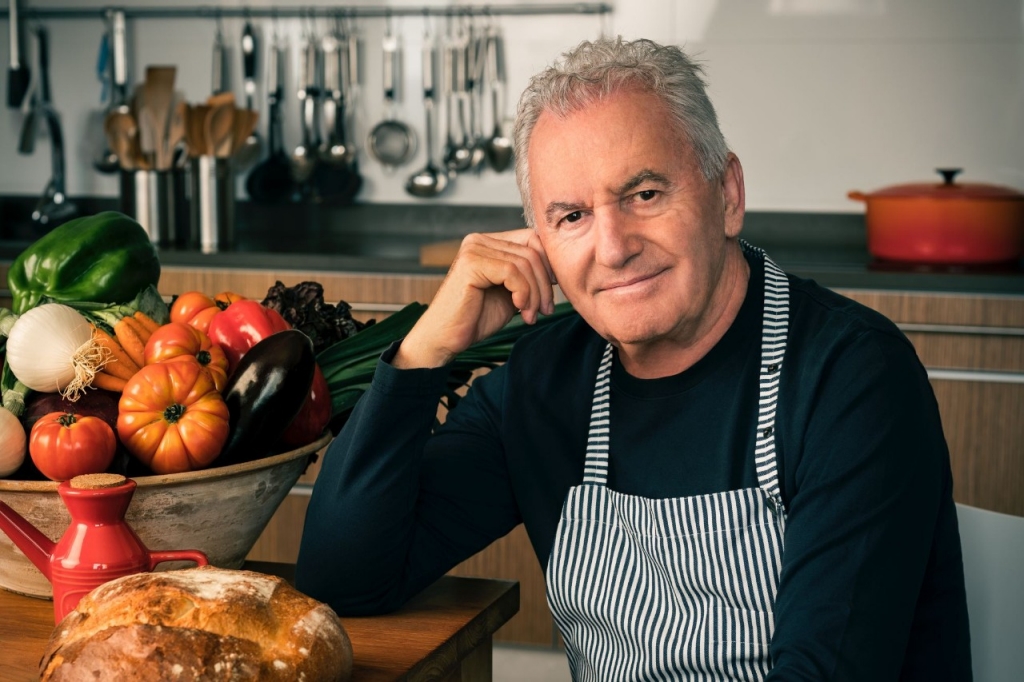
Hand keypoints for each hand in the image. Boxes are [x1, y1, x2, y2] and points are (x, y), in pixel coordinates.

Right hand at [394, 229, 554, 368]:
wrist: (445, 340)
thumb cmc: (476, 318)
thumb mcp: (511, 292)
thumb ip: (527, 277)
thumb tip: (556, 269)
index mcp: (488, 243)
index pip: (532, 239)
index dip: (548, 266)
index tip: (550, 294)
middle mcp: (479, 240)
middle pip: (532, 251)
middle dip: (544, 284)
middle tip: (544, 310)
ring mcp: (473, 249)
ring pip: (525, 263)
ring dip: (535, 294)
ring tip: (531, 315)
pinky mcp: (471, 263)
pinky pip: (512, 272)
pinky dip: (523, 293)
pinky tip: (520, 310)